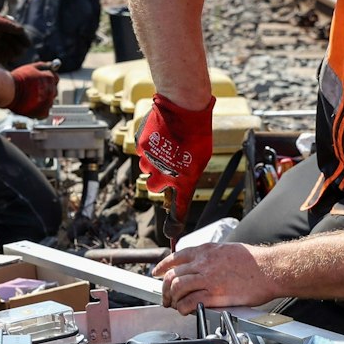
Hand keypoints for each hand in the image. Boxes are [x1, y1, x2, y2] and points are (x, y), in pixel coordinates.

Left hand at [0, 9, 30, 62]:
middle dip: (16, 46)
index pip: (16, 29)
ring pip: (5, 46)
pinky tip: (4, 61)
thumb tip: (21, 30)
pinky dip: (1, 56)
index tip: (28, 45)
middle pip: (11, 39)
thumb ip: (6, 25)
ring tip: (13, 59)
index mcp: (1, 21)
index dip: (23, 37)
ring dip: (10, 52)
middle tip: (20, 54)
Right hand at [8, 61, 57, 117]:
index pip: (55, 79)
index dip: (48, 80)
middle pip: (53, 91)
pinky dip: (39, 111)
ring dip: (43, 101)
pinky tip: (31, 107)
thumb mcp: (30, 68)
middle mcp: (52, 90)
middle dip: (46, 91)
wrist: (8, 91)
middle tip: (34, 91)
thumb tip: (50, 65)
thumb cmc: (17, 78)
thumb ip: (42, 66)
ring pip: (49, 102)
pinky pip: (45, 112)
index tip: (42, 82)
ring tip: (30, 99)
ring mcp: (48, 102)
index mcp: (50, 78)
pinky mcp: (43, 112)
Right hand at [136, 93, 213, 219]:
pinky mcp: (141, 146)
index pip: (178, 209)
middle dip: (157, 179)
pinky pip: (142, 151)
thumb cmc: (197, 130)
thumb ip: (190, 173)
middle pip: (153, 187)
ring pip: (146, 168)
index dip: (174, 226)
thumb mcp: (201, 156)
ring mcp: (151, 160)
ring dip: (153, 161)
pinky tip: (160, 134)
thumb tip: (181, 181)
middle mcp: (165, 174)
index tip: (171, 237)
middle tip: (167, 164)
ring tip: (166, 143)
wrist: (184, 106)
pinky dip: (149, 146)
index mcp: (184, 179)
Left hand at [154, 242, 279, 313]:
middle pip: (172, 275)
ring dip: (172, 299)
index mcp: (206, 251)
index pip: (176, 257)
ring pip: (177, 288)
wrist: (271, 269)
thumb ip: (212, 257)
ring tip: (175, 305)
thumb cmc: (255, 261)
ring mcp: (208, 279)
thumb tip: (204, 264)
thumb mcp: (228, 249)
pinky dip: (183, 307)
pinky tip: (185, 310)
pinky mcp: (215, 295)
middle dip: (164, 288)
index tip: (157, 272)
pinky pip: (190, 302)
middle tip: (165, 296)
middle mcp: (203, 263)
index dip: (163, 266)